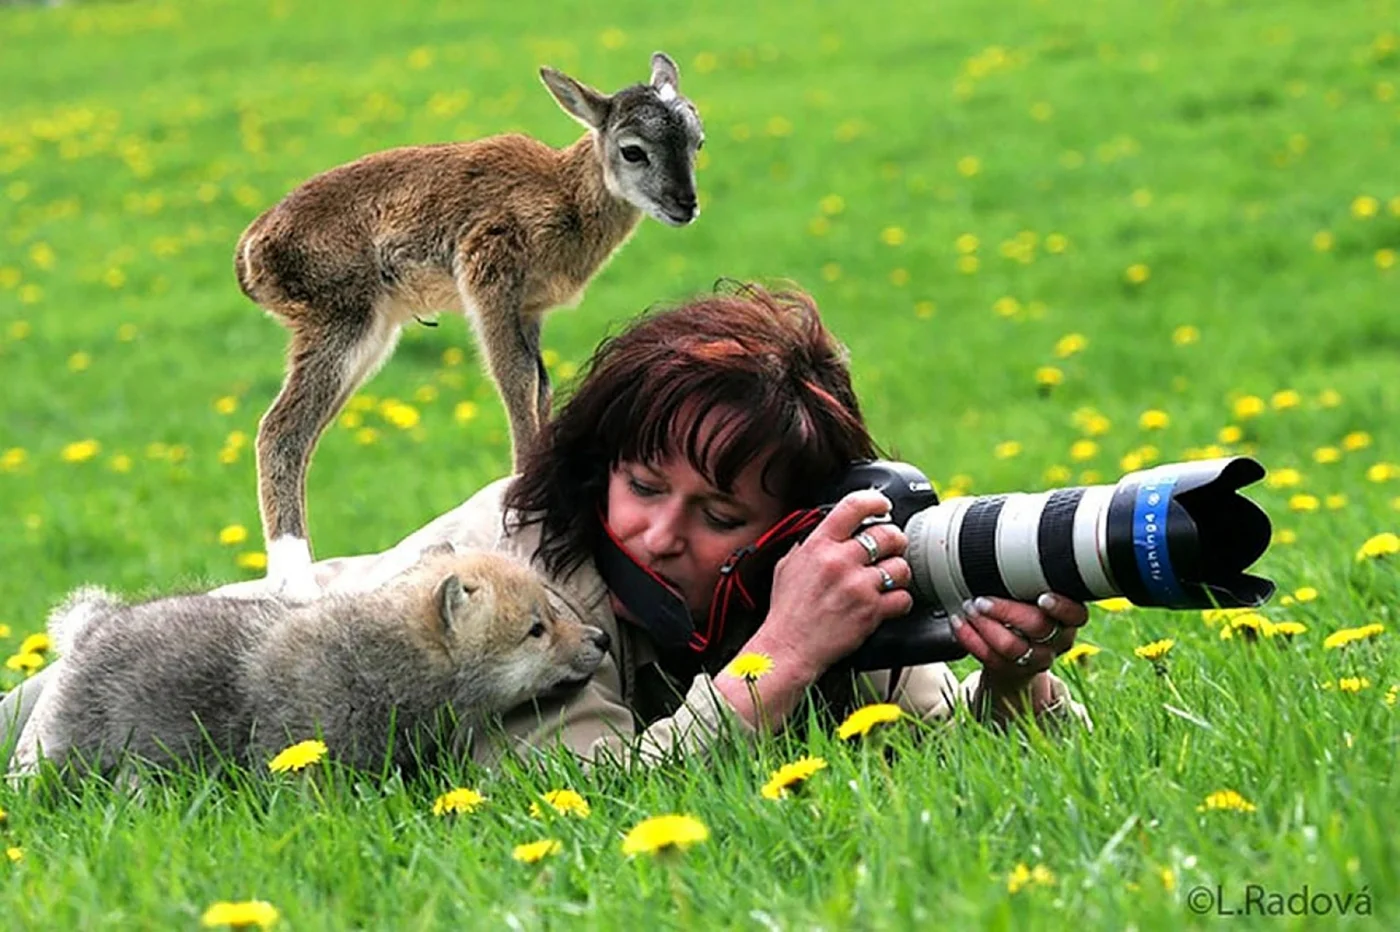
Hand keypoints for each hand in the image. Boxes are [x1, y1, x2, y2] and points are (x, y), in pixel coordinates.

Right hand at [715, 490, 914, 729]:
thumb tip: (831, 531)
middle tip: (892, 547)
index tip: (883, 505)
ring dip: (899, 573)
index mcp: (819, 545)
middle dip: (895, 540)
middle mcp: (839, 561)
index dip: (876, 501)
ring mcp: (857, 586)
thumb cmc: (787, 610)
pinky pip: (903, 598)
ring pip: (900, 567)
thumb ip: (810, 545)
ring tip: (889, 579)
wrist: (788, 647)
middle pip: (887, 534)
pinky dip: (900, 601)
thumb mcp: (788, 565)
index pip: (854, 506)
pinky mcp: (871, 611)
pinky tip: (889, 603)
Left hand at [952, 592, 1088, 716]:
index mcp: (1068, 617)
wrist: (1016, 651)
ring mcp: (1038, 658)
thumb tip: (1002, 552)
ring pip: (1013, 646)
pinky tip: (959, 623)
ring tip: (968, 608)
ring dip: (985, 625)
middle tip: (982, 600)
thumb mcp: (1034, 593)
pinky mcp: (1015, 671)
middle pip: (1038, 627)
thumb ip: (1031, 580)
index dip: (1061, 607)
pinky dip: (970, 639)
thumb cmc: (1025, 607)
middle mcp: (1058, 639)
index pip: (1076, 614)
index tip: (1042, 597)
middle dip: (1006, 610)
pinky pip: (991, 658)